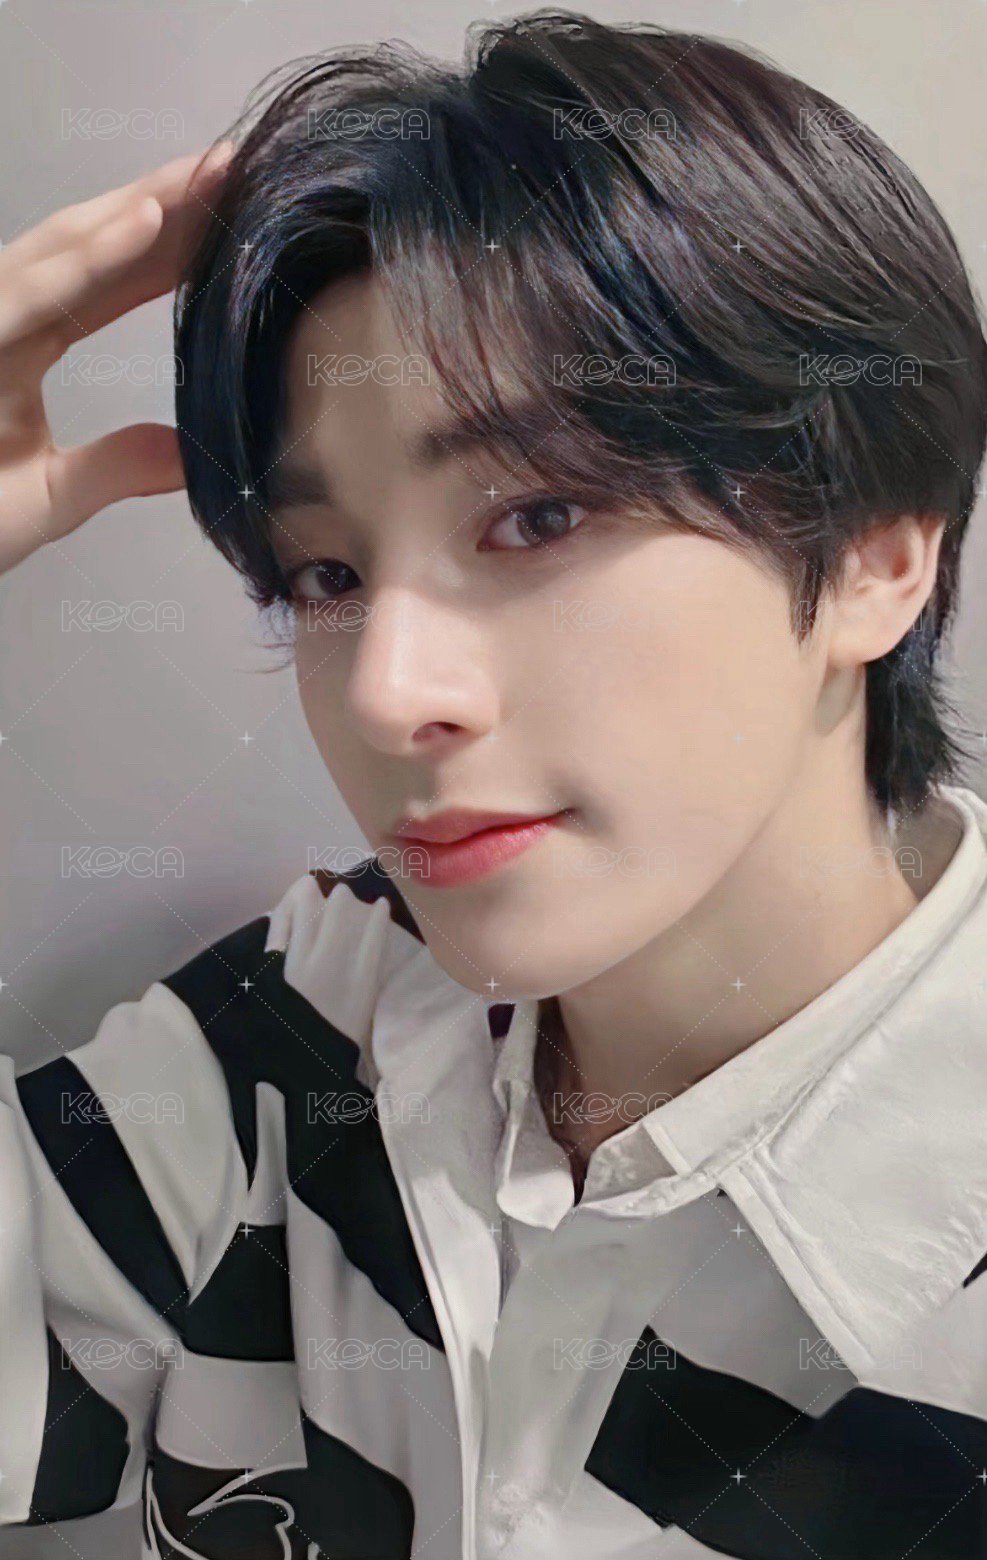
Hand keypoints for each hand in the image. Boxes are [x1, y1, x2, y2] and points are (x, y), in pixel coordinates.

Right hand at [0, 145, 230, 576]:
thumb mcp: (47, 499)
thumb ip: (115, 469)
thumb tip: (188, 455)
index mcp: (20, 344)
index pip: (109, 285)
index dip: (171, 249)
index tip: (239, 219)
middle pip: (91, 246)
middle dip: (163, 203)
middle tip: (240, 161)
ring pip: (63, 247)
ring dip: (138, 207)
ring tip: (211, 174)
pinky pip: (28, 291)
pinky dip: (87, 257)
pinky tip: (144, 223)